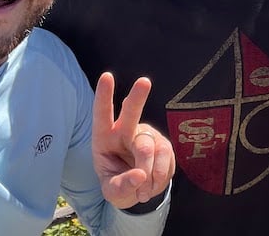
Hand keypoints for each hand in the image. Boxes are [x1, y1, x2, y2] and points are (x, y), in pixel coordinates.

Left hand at [92, 73, 174, 209]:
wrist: (140, 191)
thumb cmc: (118, 183)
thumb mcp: (112, 192)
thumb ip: (122, 186)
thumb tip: (141, 175)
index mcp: (104, 138)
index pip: (102, 114)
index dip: (104, 96)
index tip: (107, 76)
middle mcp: (126, 131)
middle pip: (131, 112)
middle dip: (137, 97)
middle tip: (144, 82)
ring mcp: (147, 136)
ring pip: (150, 147)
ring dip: (149, 173)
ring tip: (144, 191)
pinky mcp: (164, 144)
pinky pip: (166, 158)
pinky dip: (160, 176)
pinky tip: (154, 184)